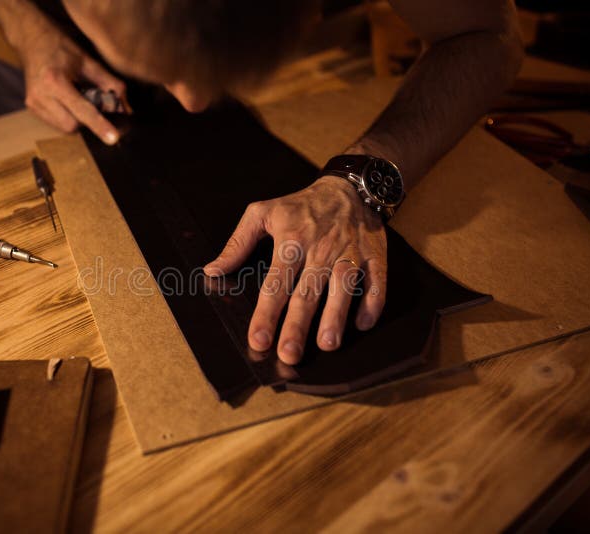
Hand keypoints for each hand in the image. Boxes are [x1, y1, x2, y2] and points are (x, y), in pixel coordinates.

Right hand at [16, 8, 128, 143]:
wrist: (33, 40)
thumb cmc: (62, 48)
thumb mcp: (89, 61)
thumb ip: (110, 84)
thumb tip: (126, 109)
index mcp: (55, 80)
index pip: (82, 110)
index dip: (99, 125)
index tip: (113, 138)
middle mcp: (41, 94)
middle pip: (73, 125)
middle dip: (87, 120)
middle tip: (91, 103)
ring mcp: (33, 103)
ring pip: (64, 128)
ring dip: (77, 119)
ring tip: (76, 98)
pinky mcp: (31, 107)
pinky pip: (56, 123)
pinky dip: (67, 117)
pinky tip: (66, 101)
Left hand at [204, 177, 386, 364]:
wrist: (349, 187)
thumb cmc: (301, 206)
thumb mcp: (262, 213)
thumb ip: (237, 243)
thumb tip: (213, 269)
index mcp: (291, 242)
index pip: (276, 283)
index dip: (266, 313)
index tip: (258, 340)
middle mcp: (320, 250)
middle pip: (307, 292)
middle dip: (297, 325)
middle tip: (289, 354)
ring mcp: (349, 253)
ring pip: (343, 287)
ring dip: (335, 316)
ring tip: (327, 345)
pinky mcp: (374, 256)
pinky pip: (376, 281)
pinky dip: (372, 303)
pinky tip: (363, 324)